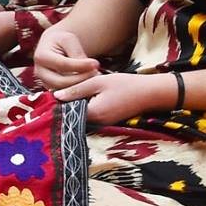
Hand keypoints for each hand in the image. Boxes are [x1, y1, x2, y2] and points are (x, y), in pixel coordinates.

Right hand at [32, 24, 99, 90]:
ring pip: (64, 90)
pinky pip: (66, 93)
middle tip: (97, 73)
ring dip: (81, 86)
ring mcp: (44, 82)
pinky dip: (78, 89)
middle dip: (82, 79)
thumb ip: (77, 53)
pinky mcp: (51, 88)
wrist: (53, 46)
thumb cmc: (61, 41)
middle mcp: (39, 72)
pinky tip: (89, 82)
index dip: (81, 65)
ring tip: (94, 77)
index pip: (63, 65)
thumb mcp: (69, 40)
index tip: (96, 64)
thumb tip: (91, 67)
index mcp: (41, 56)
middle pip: (61, 82)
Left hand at [55, 71, 169, 123]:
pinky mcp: (108, 121)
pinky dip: (87, 106)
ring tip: (74, 90)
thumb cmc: (125, 84)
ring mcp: (104, 124)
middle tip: (64, 89)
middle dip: (68, 103)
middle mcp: (97, 123)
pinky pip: (92, 115)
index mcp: (93, 113)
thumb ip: (76, 90)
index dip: (60, 102)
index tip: (54, 90)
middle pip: (74, 115)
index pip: (68, 111)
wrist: (151, 93)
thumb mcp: (98, 82)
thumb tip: (56, 96)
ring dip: (78, 104)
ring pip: (83, 115)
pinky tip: (87, 95)